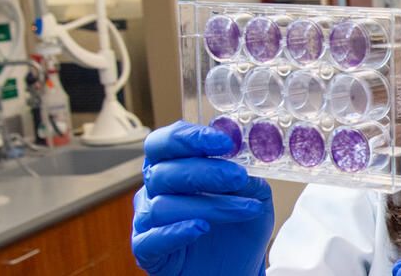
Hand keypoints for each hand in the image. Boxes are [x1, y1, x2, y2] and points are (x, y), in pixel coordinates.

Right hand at [131, 121, 274, 275]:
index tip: (223, 142)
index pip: (165, 143)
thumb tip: (250, 165)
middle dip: (205, 171)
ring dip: (210, 205)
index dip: (189, 138)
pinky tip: (201, 228)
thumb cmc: (236, 229)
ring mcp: (147, 220)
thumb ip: (250, 179)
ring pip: (164, 205)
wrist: (233, 270)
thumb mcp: (253, 198)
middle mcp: (154, 190)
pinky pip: (152, 238)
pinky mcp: (146, 250)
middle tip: (238, 177)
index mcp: (173, 167)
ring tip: (246, 210)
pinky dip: (177, 231)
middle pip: (164, 172)